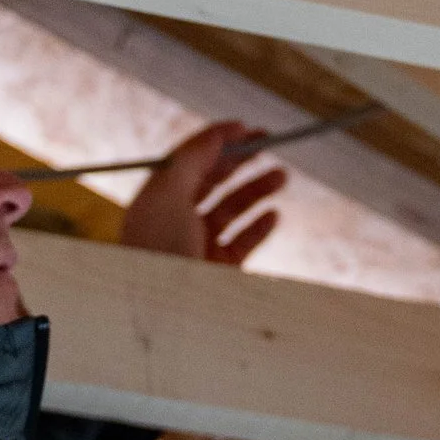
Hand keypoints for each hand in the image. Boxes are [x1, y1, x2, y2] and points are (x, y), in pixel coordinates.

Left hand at [120, 121, 284, 268]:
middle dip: (241, 160)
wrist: (161, 311)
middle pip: (212, 180)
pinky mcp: (218, 269)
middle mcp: (176, 220)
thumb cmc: (157, 250)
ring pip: (232, 209)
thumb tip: (216, 134)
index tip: (245, 127)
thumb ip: (191, 159)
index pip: (189, 161)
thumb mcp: (167, 194)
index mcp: (158, 198)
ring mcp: (198, 245)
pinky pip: (243, 241)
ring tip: (282, 176)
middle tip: (269, 144)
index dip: (216, 141)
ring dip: (257, 190)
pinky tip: (273, 213)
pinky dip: (259, 226)